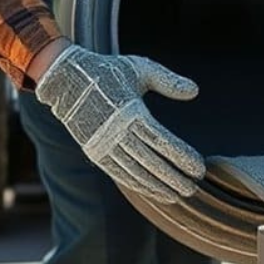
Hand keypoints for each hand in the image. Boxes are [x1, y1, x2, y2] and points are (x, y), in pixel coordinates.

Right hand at [34, 45, 203, 202]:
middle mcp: (116, 131)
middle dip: (173, 178)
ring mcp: (103, 144)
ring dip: (156, 186)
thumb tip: (195, 91)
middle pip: (150, 162)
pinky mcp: (93, 151)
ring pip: (134, 172)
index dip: (181, 156)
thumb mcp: (140, 68)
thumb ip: (168, 81)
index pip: (161, 140)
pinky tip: (153, 192)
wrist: (65, 77)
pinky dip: (136, 184)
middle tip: (192, 188)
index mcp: (130, 111)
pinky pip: (118, 173)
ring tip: (176, 196)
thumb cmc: (108, 71)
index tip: (199, 168)